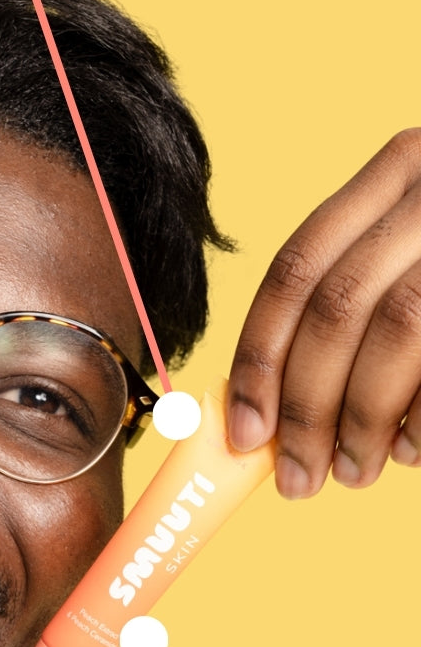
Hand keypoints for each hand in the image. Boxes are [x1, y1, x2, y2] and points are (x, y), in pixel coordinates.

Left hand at [227, 129, 420, 496]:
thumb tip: (266, 407)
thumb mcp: (412, 250)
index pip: (298, 267)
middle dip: (306, 406)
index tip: (242, 431)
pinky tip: (413, 449)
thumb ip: (350, 305)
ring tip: (353, 472)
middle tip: (294, 478)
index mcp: (401, 169)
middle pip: (341, 305)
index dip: (259, 356)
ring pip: (400, 332)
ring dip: (364, 421)